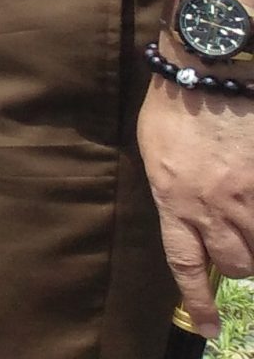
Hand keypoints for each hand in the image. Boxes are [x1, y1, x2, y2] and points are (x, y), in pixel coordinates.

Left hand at [139, 74, 253, 334]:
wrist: (207, 73)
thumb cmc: (173, 106)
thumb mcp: (153, 150)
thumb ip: (170, 188)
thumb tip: (182, 211)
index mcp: (173, 200)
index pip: (185, 264)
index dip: (197, 300)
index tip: (207, 326)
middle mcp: (211, 207)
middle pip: (234, 263)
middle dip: (237, 263)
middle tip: (237, 247)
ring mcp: (246, 197)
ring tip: (246, 224)